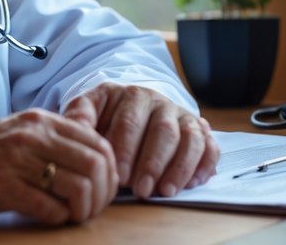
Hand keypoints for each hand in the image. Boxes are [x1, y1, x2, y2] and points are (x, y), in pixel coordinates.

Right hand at [0, 109, 118, 224]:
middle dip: (102, 195)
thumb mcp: (15, 136)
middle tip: (88, 211)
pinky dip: (56, 219)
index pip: (100, 142)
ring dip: (83, 210)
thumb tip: (95, 156)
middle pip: (97, 164)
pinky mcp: (1, 186)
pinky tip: (46, 219)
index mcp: (39, 120)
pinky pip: (48, 206)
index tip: (100, 192)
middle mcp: (32, 134)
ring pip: (78, 186)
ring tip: (70, 218)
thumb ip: (51, 141)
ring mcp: (16, 159)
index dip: (110, 172)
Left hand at [61, 83, 219, 198]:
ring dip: (179, 167)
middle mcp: (161, 102)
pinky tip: (193, 182)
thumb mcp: (90, 109)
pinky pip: (210, 146)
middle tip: (141, 189)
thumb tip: (75, 127)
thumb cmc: (106, 116)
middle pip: (162, 131)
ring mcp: (182, 116)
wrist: (130, 107)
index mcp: (132, 95)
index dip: (125, 149)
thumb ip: (80, 116)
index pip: (130, 121)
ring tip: (165, 191)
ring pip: (189, 138)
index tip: (117, 174)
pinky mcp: (200, 131)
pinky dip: (205, 164)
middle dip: (152, 163)